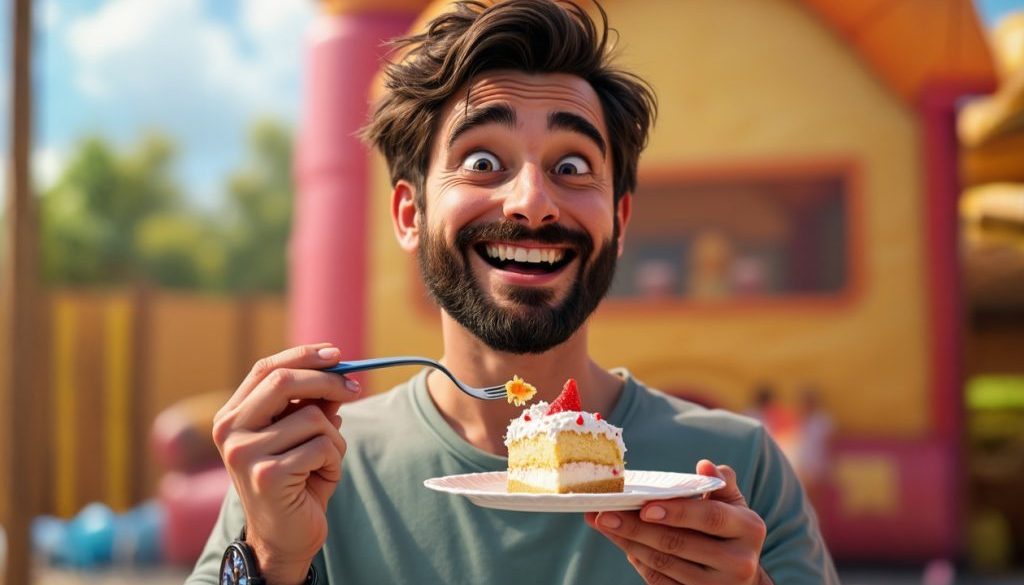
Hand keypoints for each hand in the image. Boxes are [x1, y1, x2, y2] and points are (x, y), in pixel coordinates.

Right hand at [212, 344, 361, 584]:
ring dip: (334, 437)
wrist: (285, 538)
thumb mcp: (305, 437)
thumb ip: (314, 405)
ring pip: (312, 417)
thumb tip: (338, 373)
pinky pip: (321, 447)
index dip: (302, 356)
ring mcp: (244, 454)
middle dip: (327, 381)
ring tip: (325, 462)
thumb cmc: (296, 482)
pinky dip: (334, 460)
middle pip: (283, 382)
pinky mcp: (268, 476)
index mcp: (232, 417)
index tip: (336, 353)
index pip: (265, 369)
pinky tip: (321, 479)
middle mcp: (229, 432)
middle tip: (355, 390)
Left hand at [585, 460, 770, 584]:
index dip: (677, 512)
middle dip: (636, 528)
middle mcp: (738, 562)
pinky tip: (621, 543)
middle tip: (605, 514)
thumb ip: (720, 483)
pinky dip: (638, 561)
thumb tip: (705, 465)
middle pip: (679, 543)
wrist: (744, 579)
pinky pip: (660, 581)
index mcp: (749, 529)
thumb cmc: (731, 531)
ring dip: (629, 543)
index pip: (709, 518)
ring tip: (604, 524)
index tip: (645, 507)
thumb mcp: (734, 506)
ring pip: (664, 564)